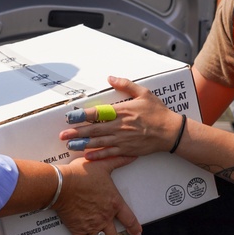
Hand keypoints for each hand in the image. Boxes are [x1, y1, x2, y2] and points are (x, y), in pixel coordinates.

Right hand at [54, 156, 141, 234]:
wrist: (61, 183)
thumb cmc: (81, 173)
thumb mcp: (102, 165)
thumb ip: (118, 161)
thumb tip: (133, 155)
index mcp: (114, 203)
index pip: (129, 220)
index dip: (135, 228)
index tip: (137, 233)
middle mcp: (105, 217)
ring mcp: (91, 225)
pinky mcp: (77, 229)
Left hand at [59, 76, 183, 159]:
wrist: (171, 131)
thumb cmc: (158, 112)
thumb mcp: (144, 93)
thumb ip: (126, 84)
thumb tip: (110, 78)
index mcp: (122, 111)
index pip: (98, 113)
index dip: (82, 115)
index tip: (69, 116)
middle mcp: (120, 126)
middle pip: (94, 130)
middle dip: (77, 132)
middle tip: (62, 134)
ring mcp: (123, 139)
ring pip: (99, 143)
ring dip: (83, 144)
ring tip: (70, 145)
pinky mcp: (128, 150)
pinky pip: (110, 153)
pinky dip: (98, 156)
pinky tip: (87, 156)